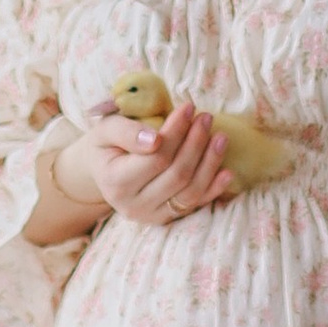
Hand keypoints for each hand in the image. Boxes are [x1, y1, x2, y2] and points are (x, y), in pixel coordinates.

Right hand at [56, 97, 238, 228]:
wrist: (101, 172)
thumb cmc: (105, 144)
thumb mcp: (105, 130)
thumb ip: (125, 131)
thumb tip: (156, 140)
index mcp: (114, 182)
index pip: (156, 157)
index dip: (176, 132)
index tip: (189, 107)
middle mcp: (133, 205)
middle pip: (176, 174)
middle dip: (196, 144)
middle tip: (206, 117)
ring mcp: (150, 216)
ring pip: (189, 192)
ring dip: (209, 164)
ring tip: (221, 137)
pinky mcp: (165, 219)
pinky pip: (194, 205)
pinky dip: (213, 189)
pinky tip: (227, 172)